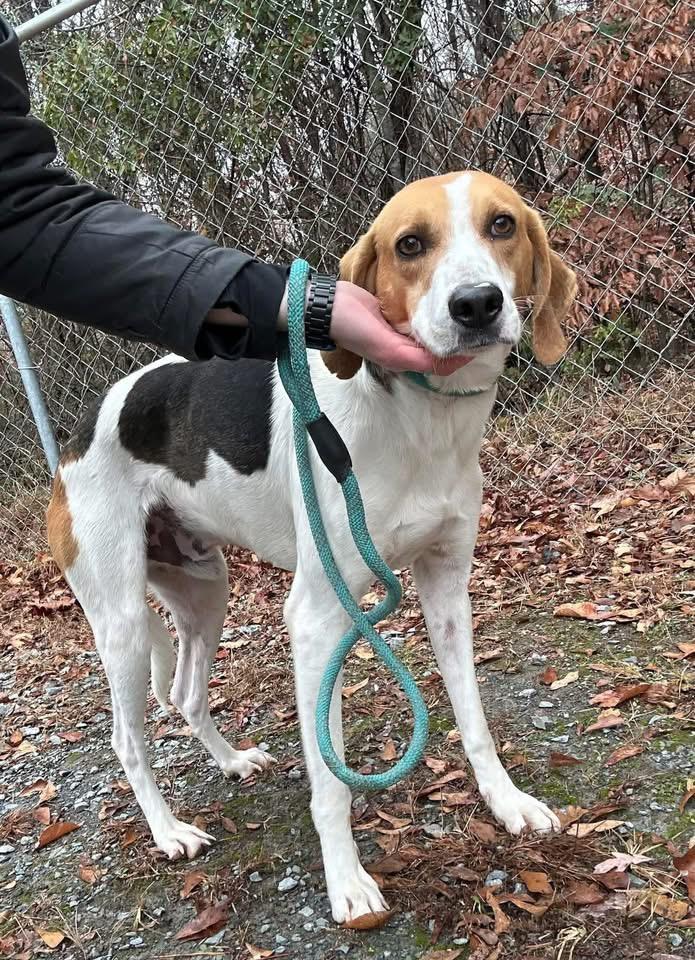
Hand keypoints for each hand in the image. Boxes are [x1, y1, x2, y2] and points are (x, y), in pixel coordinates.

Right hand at [329, 282, 470, 373]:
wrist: (328, 307)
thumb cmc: (355, 329)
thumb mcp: (389, 348)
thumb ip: (417, 357)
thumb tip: (452, 361)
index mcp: (406, 359)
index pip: (444, 362)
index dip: (465, 353)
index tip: (486, 339)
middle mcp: (405, 346)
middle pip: (441, 346)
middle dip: (462, 337)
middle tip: (483, 320)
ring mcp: (400, 330)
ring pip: (433, 329)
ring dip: (450, 323)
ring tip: (469, 309)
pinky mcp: (394, 312)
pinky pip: (420, 314)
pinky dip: (434, 310)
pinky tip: (445, 299)